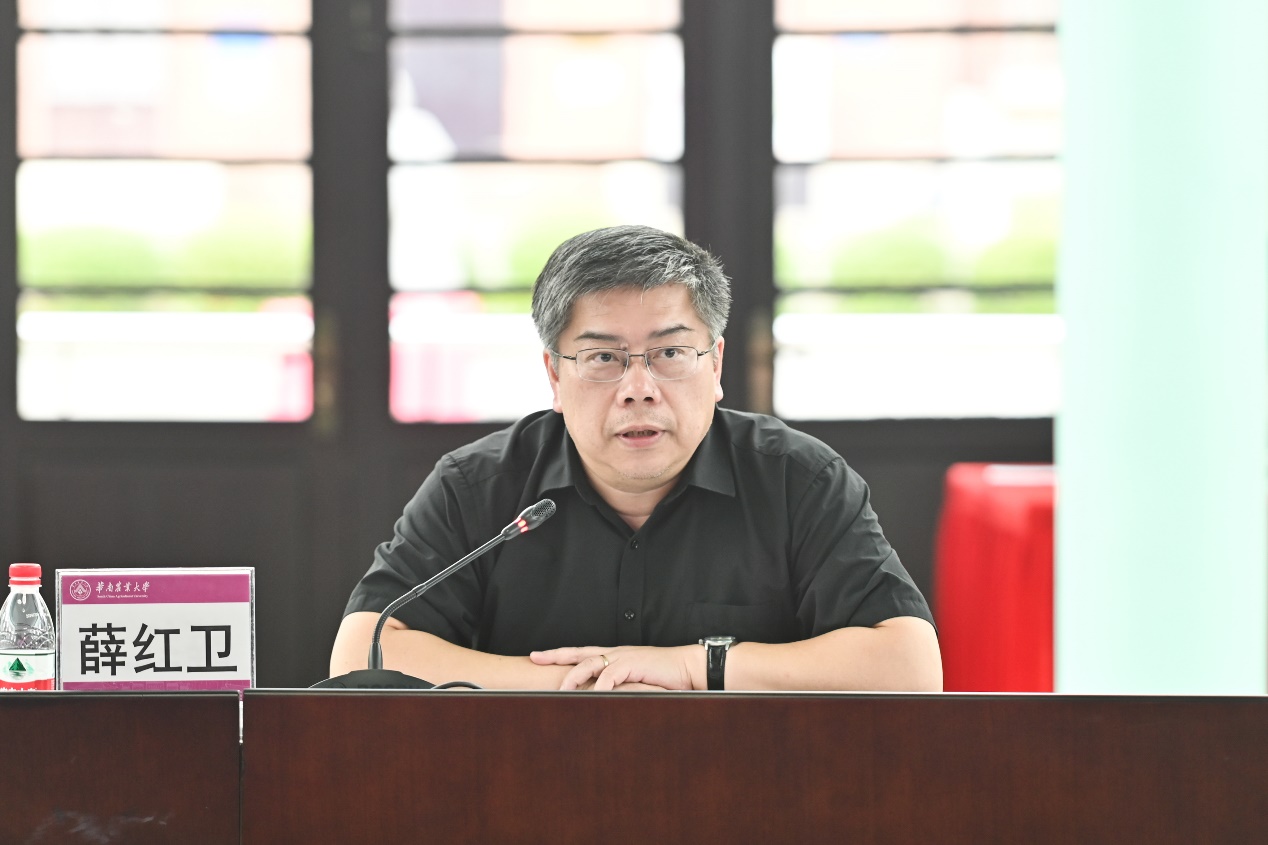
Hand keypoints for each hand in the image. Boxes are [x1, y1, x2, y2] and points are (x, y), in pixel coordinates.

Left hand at [530, 645, 701, 690]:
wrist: (688, 668)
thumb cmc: (665, 676)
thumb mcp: (637, 680)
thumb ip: (619, 685)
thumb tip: (601, 698)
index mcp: (615, 655)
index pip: (581, 653)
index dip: (558, 654)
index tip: (538, 655)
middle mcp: (615, 653)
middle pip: (578, 654)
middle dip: (555, 657)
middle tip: (535, 660)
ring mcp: (623, 657)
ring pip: (589, 664)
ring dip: (573, 678)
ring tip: (560, 691)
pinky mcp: (632, 664)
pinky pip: (610, 676)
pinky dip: (599, 687)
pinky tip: (592, 696)